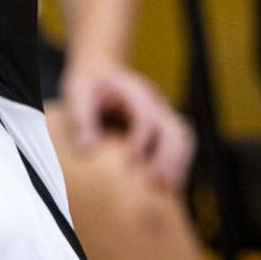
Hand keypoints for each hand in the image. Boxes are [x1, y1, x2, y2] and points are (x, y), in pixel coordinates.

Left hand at [60, 58, 194, 191]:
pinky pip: (179, 145)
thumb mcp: (77, 92)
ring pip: (183, 137)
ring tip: (169, 188)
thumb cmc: (89, 84)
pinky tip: (169, 186)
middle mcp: (154, 103)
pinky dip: (178, 164)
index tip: (131, 163)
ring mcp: (162, 115)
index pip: (145, 116)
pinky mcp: (163, 127)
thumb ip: (81, 119)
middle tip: (156, 183)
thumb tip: (86, 150)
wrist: (101, 71)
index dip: (141, 139)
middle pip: (172, 128)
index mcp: (134, 91)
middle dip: (167, 156)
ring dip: (178, 163)